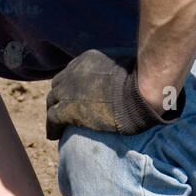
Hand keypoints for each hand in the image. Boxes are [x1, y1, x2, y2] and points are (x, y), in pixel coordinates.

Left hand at [45, 49, 185, 141]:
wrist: (139, 92)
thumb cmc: (143, 78)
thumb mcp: (128, 63)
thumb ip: (120, 68)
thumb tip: (131, 72)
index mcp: (87, 60)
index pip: (72, 72)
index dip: (72, 84)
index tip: (75, 94)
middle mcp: (73, 72)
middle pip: (59, 85)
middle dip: (60, 97)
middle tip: (63, 109)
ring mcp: (68, 91)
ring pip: (52, 102)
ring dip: (54, 112)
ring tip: (57, 125)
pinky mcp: (67, 109)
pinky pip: (52, 119)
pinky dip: (52, 127)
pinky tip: (54, 135)